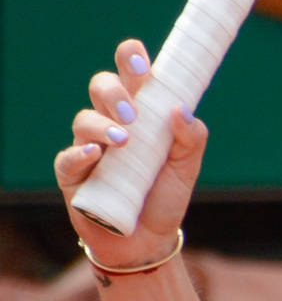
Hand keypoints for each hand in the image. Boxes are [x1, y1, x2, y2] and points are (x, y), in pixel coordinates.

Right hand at [55, 40, 207, 268]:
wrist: (148, 241)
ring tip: (124, 140)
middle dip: (114, 90)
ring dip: (102, 125)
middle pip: (100, 88)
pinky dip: (81, 153)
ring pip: (84, 120)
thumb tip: (181, 110)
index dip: (130, 59)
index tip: (141, 59)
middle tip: (133, 112)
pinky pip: (68, 157)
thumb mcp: (187, 167)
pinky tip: (96, 155)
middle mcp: (110, 123)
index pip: (130, 76)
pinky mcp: (73, 175)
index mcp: (139, 113)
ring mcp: (88, 147)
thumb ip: (192, 138)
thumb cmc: (165, 195)